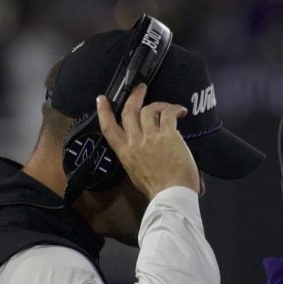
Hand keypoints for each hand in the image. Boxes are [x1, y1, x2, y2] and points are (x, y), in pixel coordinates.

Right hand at [96, 83, 199, 197]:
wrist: (170, 195)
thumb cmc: (157, 191)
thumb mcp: (137, 174)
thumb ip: (137, 158)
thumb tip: (145, 152)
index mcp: (125, 154)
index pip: (108, 128)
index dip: (103, 111)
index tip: (101, 99)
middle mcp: (135, 142)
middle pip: (129, 112)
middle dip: (134, 97)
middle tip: (140, 88)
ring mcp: (150, 137)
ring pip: (148, 110)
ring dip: (158, 104)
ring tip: (168, 106)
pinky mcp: (167, 135)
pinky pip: (168, 114)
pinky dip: (175, 109)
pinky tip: (181, 112)